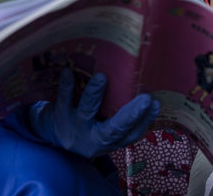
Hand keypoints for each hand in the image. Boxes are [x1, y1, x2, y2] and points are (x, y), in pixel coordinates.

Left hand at [28, 68, 159, 157]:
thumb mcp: (108, 130)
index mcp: (111, 140)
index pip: (132, 134)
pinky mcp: (60, 116)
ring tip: (101, 77)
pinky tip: (68, 72)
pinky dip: (66, 87)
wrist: (55, 139)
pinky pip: (63, 101)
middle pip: (115, 128)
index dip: (145, 120)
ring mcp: (77, 127)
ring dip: (94, 94)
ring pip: (87, 112)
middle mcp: (95, 137)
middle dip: (131, 114)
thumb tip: (150, 91)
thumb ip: (124, 117)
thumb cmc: (91, 127)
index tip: (156, 103)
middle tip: (145, 98)